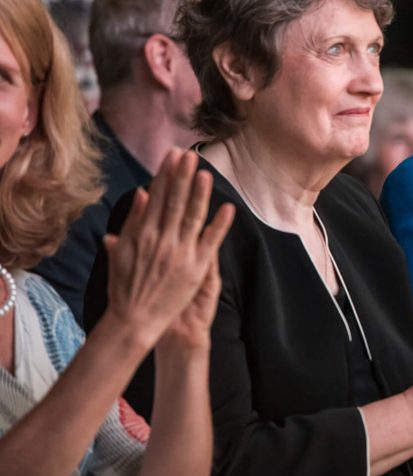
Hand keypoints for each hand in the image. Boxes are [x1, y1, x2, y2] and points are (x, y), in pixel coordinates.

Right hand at [103, 150, 234, 349]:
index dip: (166, 175)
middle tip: (189, 155)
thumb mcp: (121, 251)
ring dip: (199, 194)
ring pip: (192, 217)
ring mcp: (179, 254)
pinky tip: (228, 208)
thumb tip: (141, 193)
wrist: (134, 321)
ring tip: (206, 173)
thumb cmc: (124, 287)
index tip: (172, 156)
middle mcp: (161, 240)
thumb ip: (133, 222)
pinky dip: (219, 225)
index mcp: (142, 234)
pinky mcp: (195, 268)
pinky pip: (210, 242)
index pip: (157, 197)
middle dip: (182, 177)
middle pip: (174, 202)